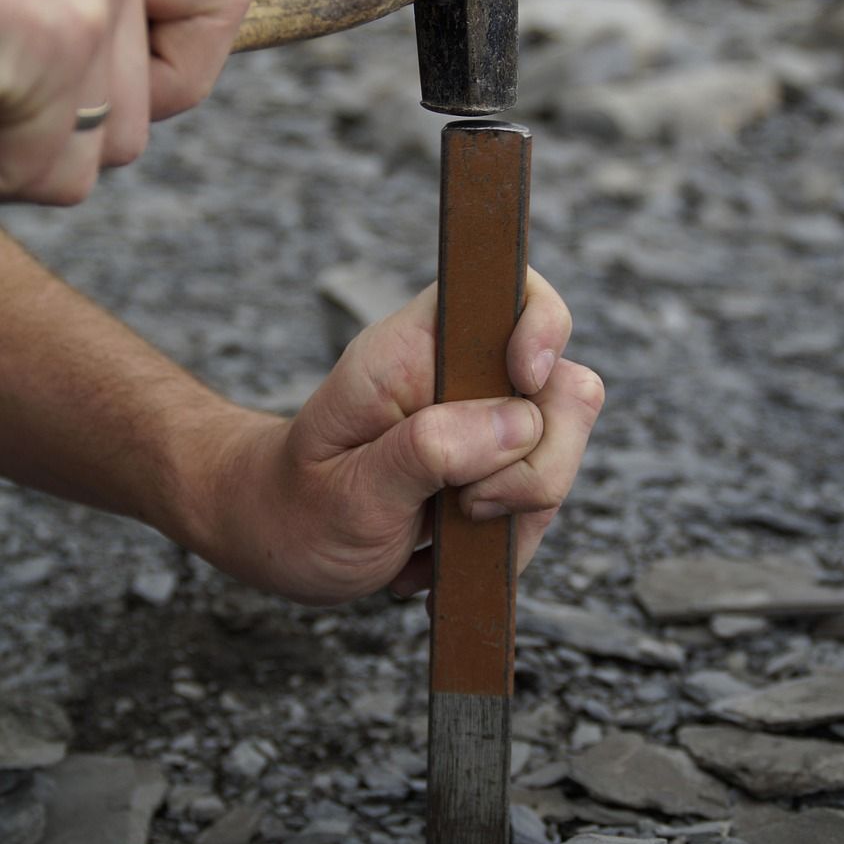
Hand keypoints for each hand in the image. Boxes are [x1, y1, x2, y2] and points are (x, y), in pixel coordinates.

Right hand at [0, 0, 254, 204]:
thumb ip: (68, 2)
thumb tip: (124, 94)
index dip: (176, 75)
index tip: (130, 97)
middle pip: (142, 108)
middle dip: (58, 133)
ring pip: (106, 146)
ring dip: (20, 153)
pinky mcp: (62, 22)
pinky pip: (57, 168)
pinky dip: (0, 166)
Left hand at [192, 269, 603, 605]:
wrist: (277, 541)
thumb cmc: (296, 508)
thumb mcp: (351, 490)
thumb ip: (431, 449)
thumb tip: (521, 423)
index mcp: (415, 350)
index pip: (511, 292)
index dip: (541, 328)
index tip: (523, 383)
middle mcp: (460, 374)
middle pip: (566, 388)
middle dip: (534, 466)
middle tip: (463, 503)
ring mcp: (485, 420)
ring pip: (562, 451)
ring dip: (517, 513)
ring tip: (441, 537)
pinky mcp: (496, 465)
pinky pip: (542, 498)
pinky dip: (506, 537)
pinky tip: (443, 551)